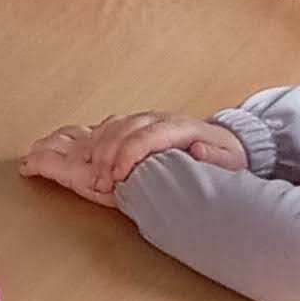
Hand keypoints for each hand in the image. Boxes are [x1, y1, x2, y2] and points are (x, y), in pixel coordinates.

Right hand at [34, 112, 245, 203]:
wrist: (227, 142)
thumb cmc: (226, 157)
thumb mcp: (228, 160)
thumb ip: (213, 155)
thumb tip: (197, 148)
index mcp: (178, 128)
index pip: (147, 136)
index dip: (129, 154)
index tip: (117, 176)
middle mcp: (155, 120)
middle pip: (121, 130)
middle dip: (105, 154)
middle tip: (97, 180)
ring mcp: (142, 121)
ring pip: (108, 127)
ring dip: (90, 146)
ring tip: (76, 166)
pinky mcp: (133, 127)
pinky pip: (104, 128)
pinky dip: (85, 138)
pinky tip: (71, 149)